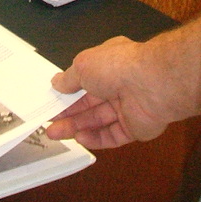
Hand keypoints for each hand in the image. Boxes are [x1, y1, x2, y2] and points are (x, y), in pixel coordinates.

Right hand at [48, 36, 177, 148]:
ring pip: (98, 121)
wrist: (151, 85)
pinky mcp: (135, 127)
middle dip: (68, 114)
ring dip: (76, 127)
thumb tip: (57, 82)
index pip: (85, 80)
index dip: (68, 92)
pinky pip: (112, 135)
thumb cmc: (120, 66)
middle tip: (49, 122)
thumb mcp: (83, 65)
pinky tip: (79, 138)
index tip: (53, 101)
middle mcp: (120, 84)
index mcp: (109, 63)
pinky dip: (95, 138)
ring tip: (55, 133)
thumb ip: (69, 78)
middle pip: (89, 104)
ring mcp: (128, 106)